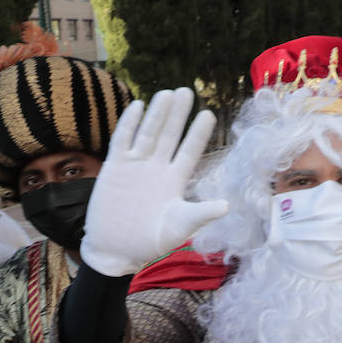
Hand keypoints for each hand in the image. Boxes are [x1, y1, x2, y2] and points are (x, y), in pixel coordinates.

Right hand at [79, 87, 229, 276]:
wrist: (114, 250)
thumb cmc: (148, 243)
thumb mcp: (178, 228)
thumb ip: (199, 214)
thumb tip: (227, 205)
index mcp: (175, 182)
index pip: (189, 152)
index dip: (197, 134)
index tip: (208, 114)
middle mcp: (157, 169)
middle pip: (169, 136)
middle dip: (178, 115)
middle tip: (187, 91)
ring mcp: (135, 166)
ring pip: (148, 133)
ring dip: (157, 114)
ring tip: (168, 93)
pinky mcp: (115, 167)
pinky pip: (122, 140)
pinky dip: (129, 124)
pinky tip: (137, 107)